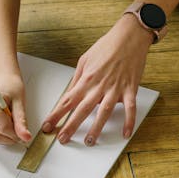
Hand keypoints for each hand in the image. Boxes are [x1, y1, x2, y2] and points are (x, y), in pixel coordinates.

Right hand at [0, 72, 31, 144]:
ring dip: (3, 135)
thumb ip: (21, 121)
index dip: (15, 135)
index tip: (23, 135)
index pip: (2, 128)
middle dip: (9, 137)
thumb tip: (25, 137)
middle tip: (19, 132)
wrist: (3, 79)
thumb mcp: (20, 102)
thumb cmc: (11, 87)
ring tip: (10, 121)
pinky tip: (2, 121)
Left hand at [41, 14, 152, 145]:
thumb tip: (70, 93)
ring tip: (89, 141)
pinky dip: (129, 121)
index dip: (56, 115)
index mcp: (86, 79)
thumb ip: (78, 79)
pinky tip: (125, 134)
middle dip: (70, 126)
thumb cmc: (106, 46)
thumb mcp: (85, 60)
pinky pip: (130, 108)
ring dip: (96, 128)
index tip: (48, 126)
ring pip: (104, 112)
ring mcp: (115, 88)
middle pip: (81, 110)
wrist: (129, 36)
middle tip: (62, 139)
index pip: (67, 101)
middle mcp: (99, 86)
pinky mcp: (130, 89)